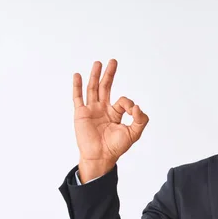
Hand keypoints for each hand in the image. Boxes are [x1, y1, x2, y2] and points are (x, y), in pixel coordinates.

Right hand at [73, 59, 148, 180]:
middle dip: (109, 74)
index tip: (132, 110)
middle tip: (113, 61)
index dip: (129, 103)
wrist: (100, 157)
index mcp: (115, 113)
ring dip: (95, 76)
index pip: (123, 100)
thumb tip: (137, 106)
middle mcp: (103, 109)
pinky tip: (77, 75)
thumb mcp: (134, 133)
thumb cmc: (116, 147)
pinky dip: (77, 86)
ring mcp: (91, 110)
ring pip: (93, 89)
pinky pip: (78, 97)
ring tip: (98, 63)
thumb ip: (140, 120)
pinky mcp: (81, 114)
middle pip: (106, 87)